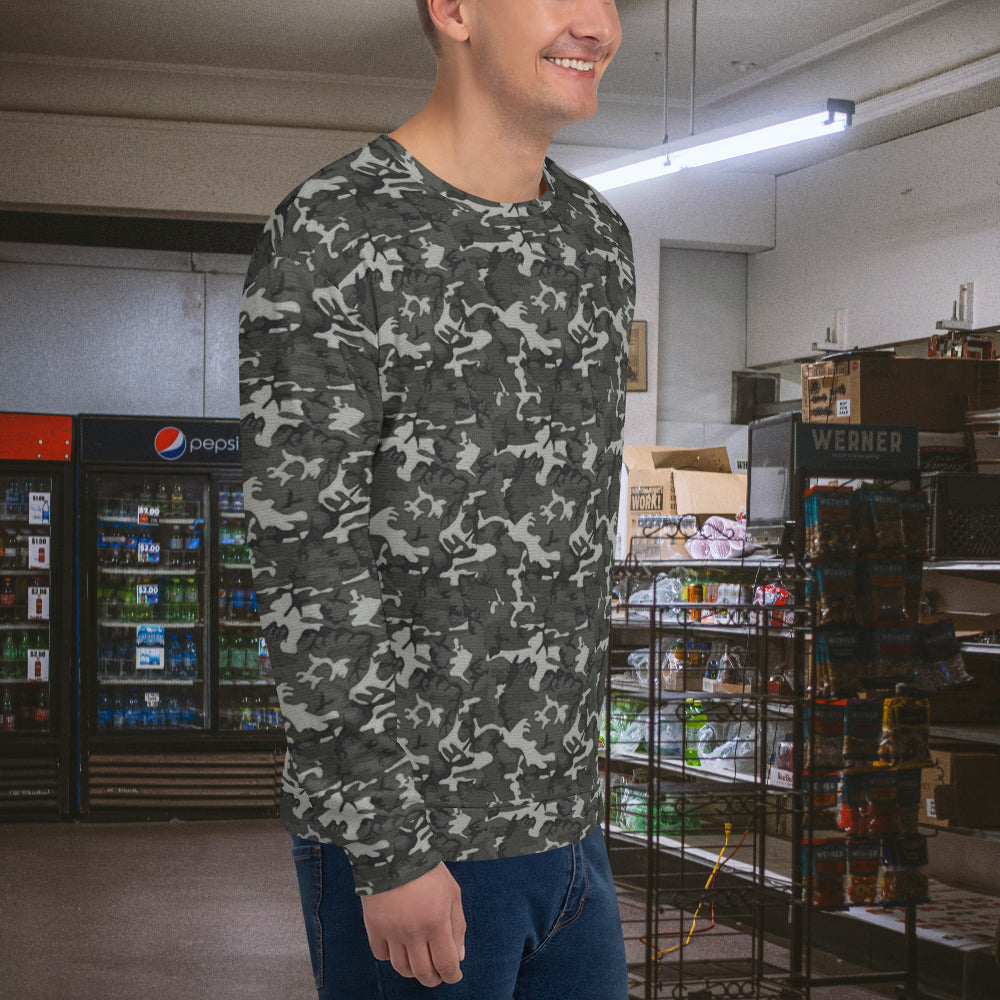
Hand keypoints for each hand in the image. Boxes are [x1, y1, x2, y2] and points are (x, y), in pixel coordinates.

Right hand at [360, 863, 465, 986]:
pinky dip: (391, 957)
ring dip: (413, 971)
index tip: (454, 975)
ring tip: (419, 961)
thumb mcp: (452, 893)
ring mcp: (391, 931)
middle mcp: (413, 931)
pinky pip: (382, 955)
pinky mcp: (374, 926)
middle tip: (437, 974)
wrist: (395, 851)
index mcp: (436, 922)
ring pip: (402, 968)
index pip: (446, 964)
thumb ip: (457, 926)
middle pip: (423, 973)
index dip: (452, 975)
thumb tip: (458, 957)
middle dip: (434, 979)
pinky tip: (399, 947)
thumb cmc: (428, 870)